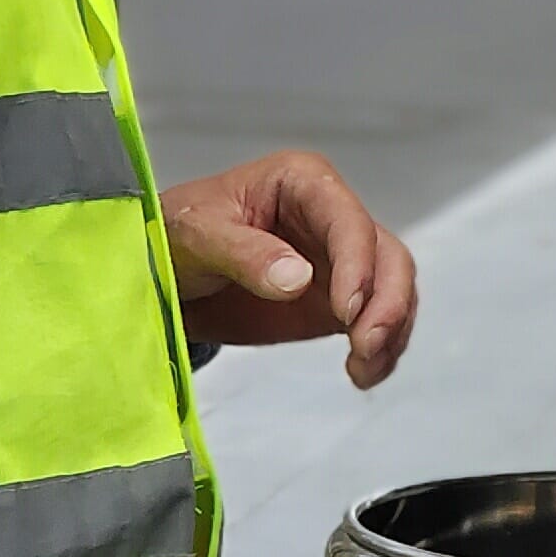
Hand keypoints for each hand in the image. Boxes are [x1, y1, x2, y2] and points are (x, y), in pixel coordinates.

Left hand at [164, 149, 417, 389]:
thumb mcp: (197, 235)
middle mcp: (332, 217)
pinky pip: (375, 321)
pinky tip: (363, 373)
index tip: (346, 310)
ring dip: (389, 330)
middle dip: (387, 302)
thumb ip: (244, 253)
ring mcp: (339, 261)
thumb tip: (297, 279)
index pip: (348, 220)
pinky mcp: (337, 301)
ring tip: (363, 367)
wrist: (164, 271)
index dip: (356, 264)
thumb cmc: (179, 235)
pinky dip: (379, 350)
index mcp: (303, 183)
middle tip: (366, 344)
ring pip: (391, 288)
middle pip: (386, 254)